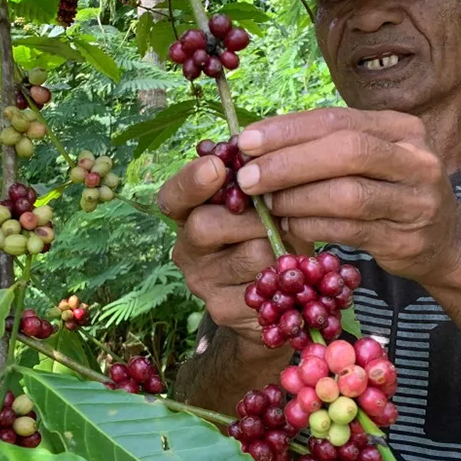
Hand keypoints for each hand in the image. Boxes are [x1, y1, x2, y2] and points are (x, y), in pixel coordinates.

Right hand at [157, 154, 307, 349]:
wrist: (282, 298)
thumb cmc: (272, 235)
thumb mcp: (264, 204)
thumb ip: (253, 181)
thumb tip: (254, 151)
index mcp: (189, 214)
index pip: (174, 196)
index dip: (191, 181)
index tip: (217, 167)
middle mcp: (186, 248)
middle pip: (205, 224)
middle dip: (252, 217)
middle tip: (278, 217)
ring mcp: (201, 282)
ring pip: (248, 252)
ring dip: (277, 245)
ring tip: (286, 247)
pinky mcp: (222, 309)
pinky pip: (263, 284)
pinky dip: (284, 275)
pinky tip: (287, 275)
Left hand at [235, 108, 460, 285]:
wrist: (446, 241)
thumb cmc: (391, 191)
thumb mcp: (371, 157)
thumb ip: (326, 147)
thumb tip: (257, 144)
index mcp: (400, 128)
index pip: (337, 119)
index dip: (288, 129)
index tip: (245, 140)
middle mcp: (415, 159)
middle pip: (346, 151)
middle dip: (289, 162)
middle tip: (247, 177)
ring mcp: (416, 201)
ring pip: (347, 194)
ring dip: (297, 198)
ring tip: (267, 203)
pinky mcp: (408, 239)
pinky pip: (350, 230)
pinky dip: (312, 226)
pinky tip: (289, 225)